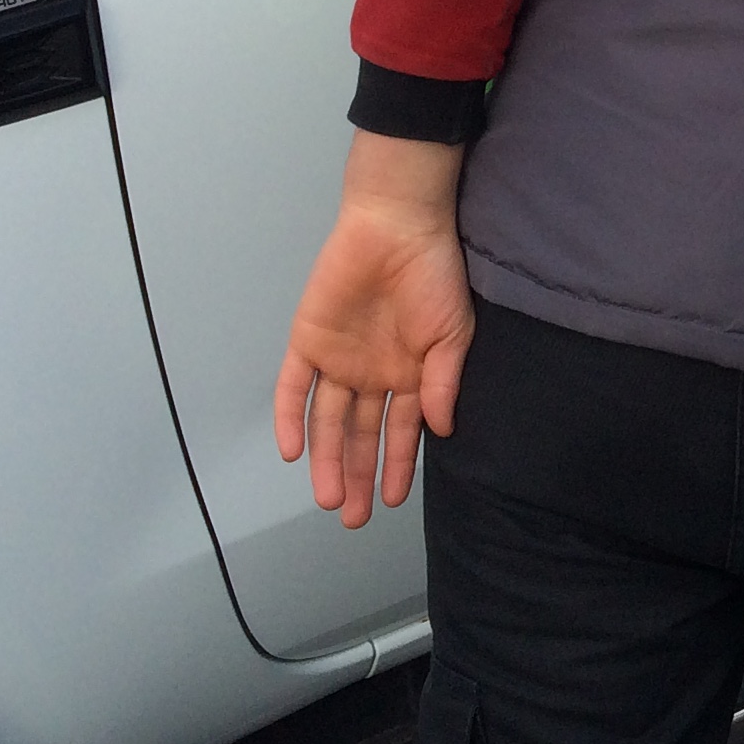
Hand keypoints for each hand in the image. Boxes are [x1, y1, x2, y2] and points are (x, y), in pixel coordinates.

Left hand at [273, 132, 471, 528]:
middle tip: (350, 517)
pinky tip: (294, 452)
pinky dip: (291, 418)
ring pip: (327, 421)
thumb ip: (442, 383)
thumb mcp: (452, 333)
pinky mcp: (308, 341)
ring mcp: (337, 359)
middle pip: (358, 435)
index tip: (390, 502)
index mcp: (408, 373)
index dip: (394, 467)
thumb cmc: (434, 274)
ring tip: (327, 497)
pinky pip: (294, 387)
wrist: (397, 226)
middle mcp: (370, 373)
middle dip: (356, 475)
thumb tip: (440, 430)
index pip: (399, 432)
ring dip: (326, 459)